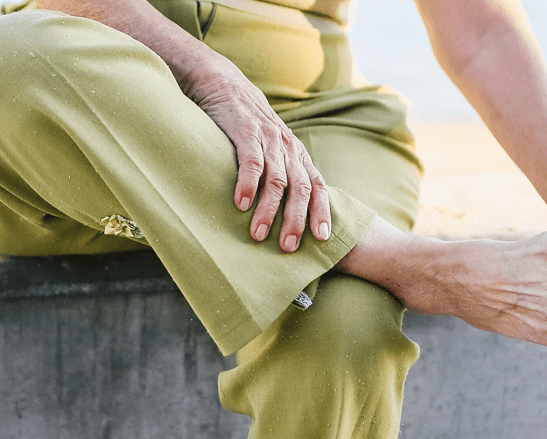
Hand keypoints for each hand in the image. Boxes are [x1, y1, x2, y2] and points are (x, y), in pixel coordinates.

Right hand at [189, 65, 330, 251]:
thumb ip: (279, 173)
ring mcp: (268, 139)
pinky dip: (248, 184)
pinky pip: (251, 162)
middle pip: (301, 188)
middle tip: (289, 247)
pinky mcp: (245, 131)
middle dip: (297, 220)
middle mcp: (287, 147)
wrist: (223, 84)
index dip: (322, 212)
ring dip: (269, 210)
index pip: (318, 186)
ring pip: (277, 180)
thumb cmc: (246, 125)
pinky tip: (241, 204)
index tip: (323, 238)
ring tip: (259, 235)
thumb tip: (283, 212)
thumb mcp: (269, 148)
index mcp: (296, 154)